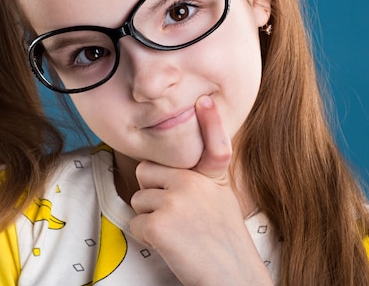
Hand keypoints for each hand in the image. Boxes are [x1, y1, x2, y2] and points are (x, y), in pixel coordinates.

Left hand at [129, 96, 272, 285]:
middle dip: (153, 192)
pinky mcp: (159, 224)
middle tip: (177, 216)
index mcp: (208, 176)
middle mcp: (191, 182)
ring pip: (139, 199)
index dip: (209, 121)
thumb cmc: (224, 243)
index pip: (204, 143)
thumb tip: (174, 165)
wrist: (233, 278)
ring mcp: (174, 201)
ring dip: (150, 218)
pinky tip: (170, 246)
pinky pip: (135, 223)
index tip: (207, 100)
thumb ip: (203, 176)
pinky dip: (146, 237)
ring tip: (177, 233)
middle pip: (148, 173)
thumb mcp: (222, 200)